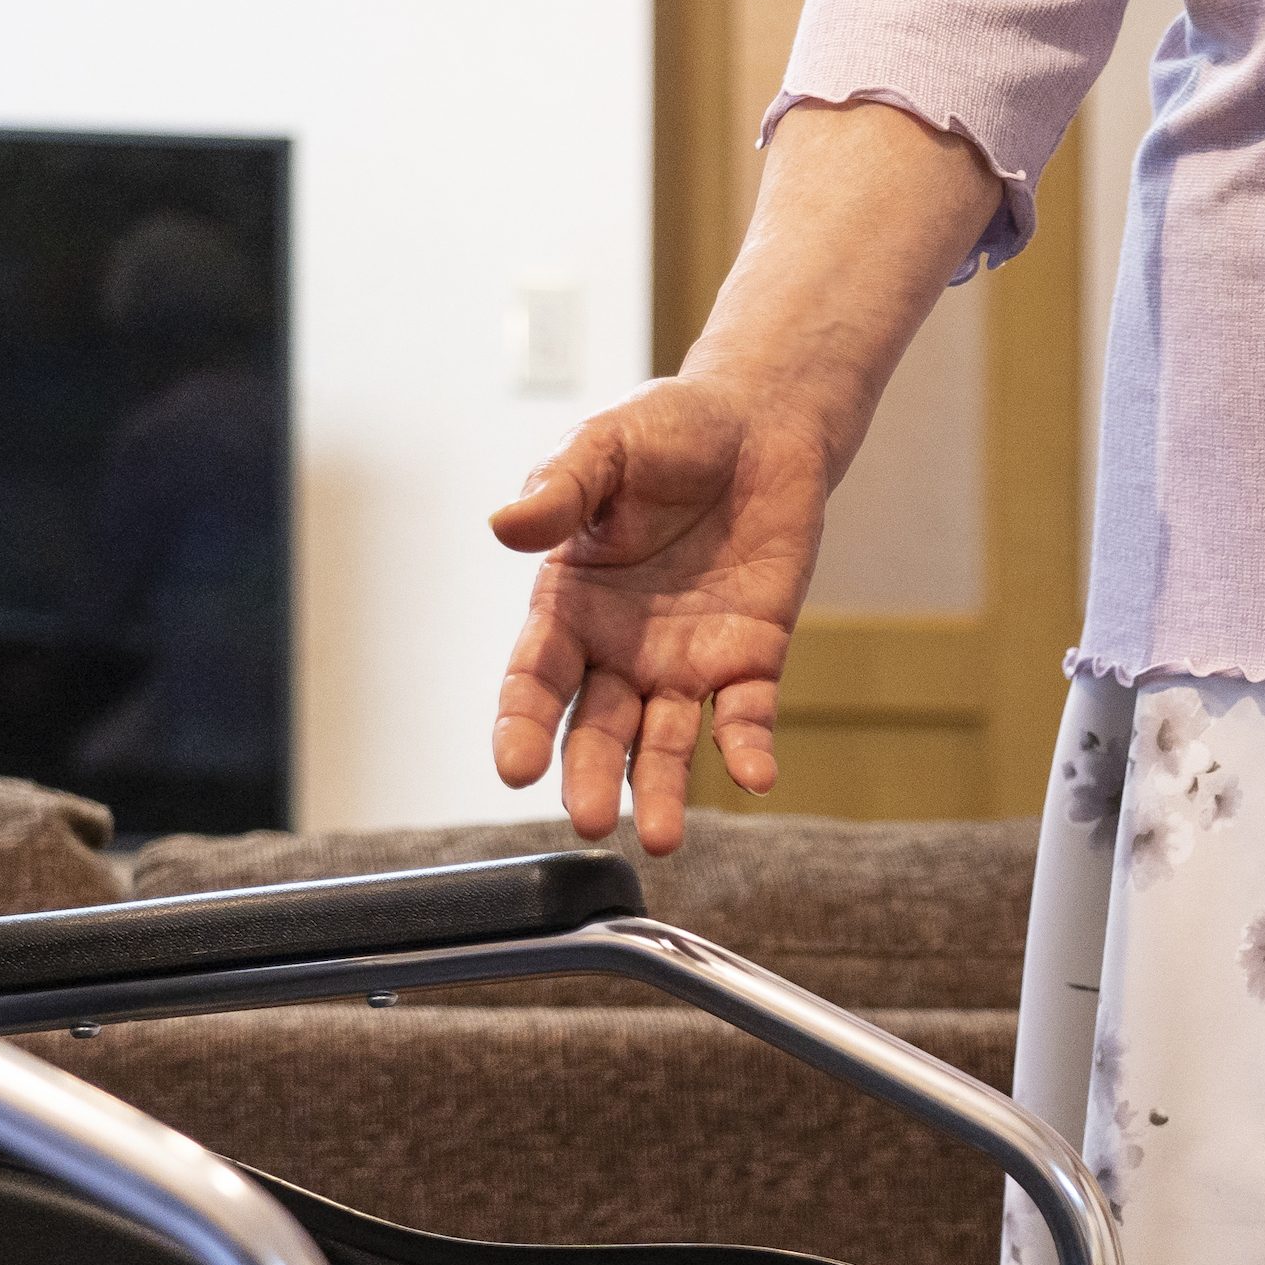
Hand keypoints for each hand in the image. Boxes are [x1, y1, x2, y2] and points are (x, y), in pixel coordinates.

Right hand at [487, 374, 831, 853]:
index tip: (515, 770)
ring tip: (661, 839)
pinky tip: (753, 776)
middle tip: (592, 820)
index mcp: (570, 606)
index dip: (524, 725)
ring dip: (662, 790)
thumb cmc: (667, 433)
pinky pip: (745, 715)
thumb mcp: (606, 449)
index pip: (536, 679)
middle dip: (591, 775)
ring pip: (665, 742)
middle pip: (598, 728)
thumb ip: (561, 490)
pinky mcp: (750, 658)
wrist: (758, 425)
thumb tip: (507, 525)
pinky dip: (747, 748)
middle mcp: (620, 649)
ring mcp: (685, 662)